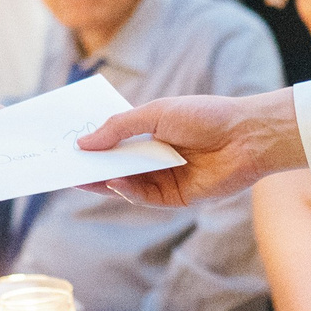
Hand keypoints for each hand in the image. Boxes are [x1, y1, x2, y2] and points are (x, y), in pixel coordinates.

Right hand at [73, 89, 304, 207]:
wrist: (246, 135)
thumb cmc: (205, 116)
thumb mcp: (155, 114)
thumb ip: (119, 128)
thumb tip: (84, 142)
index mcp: (151, 132)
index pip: (114, 142)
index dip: (93, 144)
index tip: (67, 145)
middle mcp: (156, 157)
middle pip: (117, 166)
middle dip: (93, 166)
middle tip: (65, 167)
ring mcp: (166, 178)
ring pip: (128, 184)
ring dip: (105, 181)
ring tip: (80, 176)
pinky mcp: (178, 197)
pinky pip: (147, 197)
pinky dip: (130, 191)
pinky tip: (116, 183)